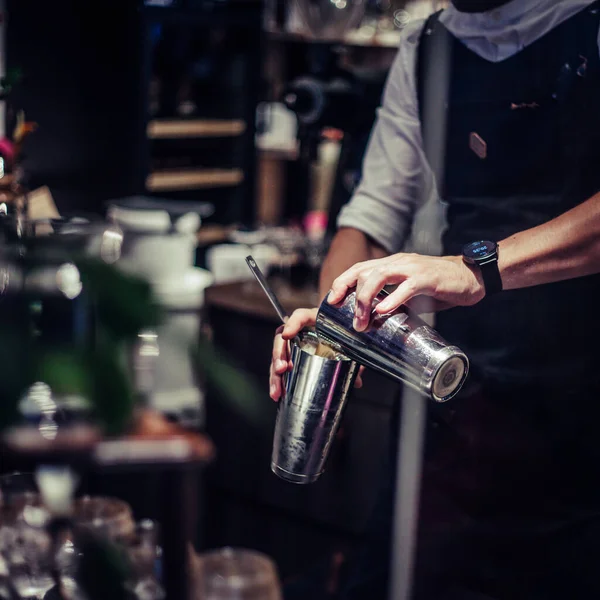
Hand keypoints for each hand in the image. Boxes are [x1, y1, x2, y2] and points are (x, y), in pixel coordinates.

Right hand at [269, 307, 364, 400]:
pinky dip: (278, 381)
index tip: (287, 335)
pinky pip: (280, 367)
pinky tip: (277, 394)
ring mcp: (293, 343)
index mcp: (314, 320)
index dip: (292, 324)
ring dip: (275, 374)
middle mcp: (299, 330)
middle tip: (282, 370)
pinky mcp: (291, 356)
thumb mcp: (348, 344)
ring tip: (277, 391)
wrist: (341, 332)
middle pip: (282, 338)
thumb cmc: (343, 334)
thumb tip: (357, 381)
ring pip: (278, 356)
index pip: (300, 316)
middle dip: (279, 355)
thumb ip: (353, 360)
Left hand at [328, 253, 484, 330]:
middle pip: (365, 271)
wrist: (471, 277)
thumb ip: (393, 301)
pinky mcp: (428, 278)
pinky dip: (392, 299)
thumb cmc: (439, 286)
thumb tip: (375, 321)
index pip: (359, 268)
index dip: (342, 282)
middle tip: (349, 319)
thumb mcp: (409, 293)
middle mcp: (399, 262)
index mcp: (392, 264)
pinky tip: (383, 311)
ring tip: (363, 320)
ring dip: (367, 299)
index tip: (331, 300)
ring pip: (380, 276)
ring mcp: (413, 268)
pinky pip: (407, 287)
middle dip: (351, 294)